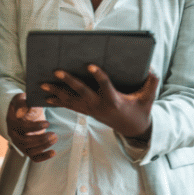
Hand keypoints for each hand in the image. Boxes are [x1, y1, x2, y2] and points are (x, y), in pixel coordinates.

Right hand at [6, 93, 56, 161]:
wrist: (23, 112)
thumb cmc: (24, 104)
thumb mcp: (22, 99)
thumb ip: (21, 104)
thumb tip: (20, 113)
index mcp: (11, 122)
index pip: (22, 128)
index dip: (35, 127)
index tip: (47, 123)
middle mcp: (13, 135)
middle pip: (25, 142)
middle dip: (41, 139)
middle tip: (54, 134)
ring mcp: (19, 144)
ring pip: (30, 151)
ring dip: (44, 146)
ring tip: (55, 138)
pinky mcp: (27, 149)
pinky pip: (33, 157)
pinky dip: (43, 157)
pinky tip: (53, 152)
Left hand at [43, 66, 158, 138]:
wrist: (132, 129)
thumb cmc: (140, 110)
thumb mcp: (148, 99)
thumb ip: (151, 83)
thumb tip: (151, 68)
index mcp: (114, 100)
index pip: (105, 86)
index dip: (98, 76)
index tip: (90, 65)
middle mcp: (100, 106)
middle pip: (82, 92)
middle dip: (68, 82)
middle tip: (56, 71)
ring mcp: (91, 110)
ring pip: (71, 100)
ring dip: (56, 92)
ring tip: (42, 84)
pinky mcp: (87, 112)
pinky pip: (70, 107)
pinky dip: (57, 101)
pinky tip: (45, 97)